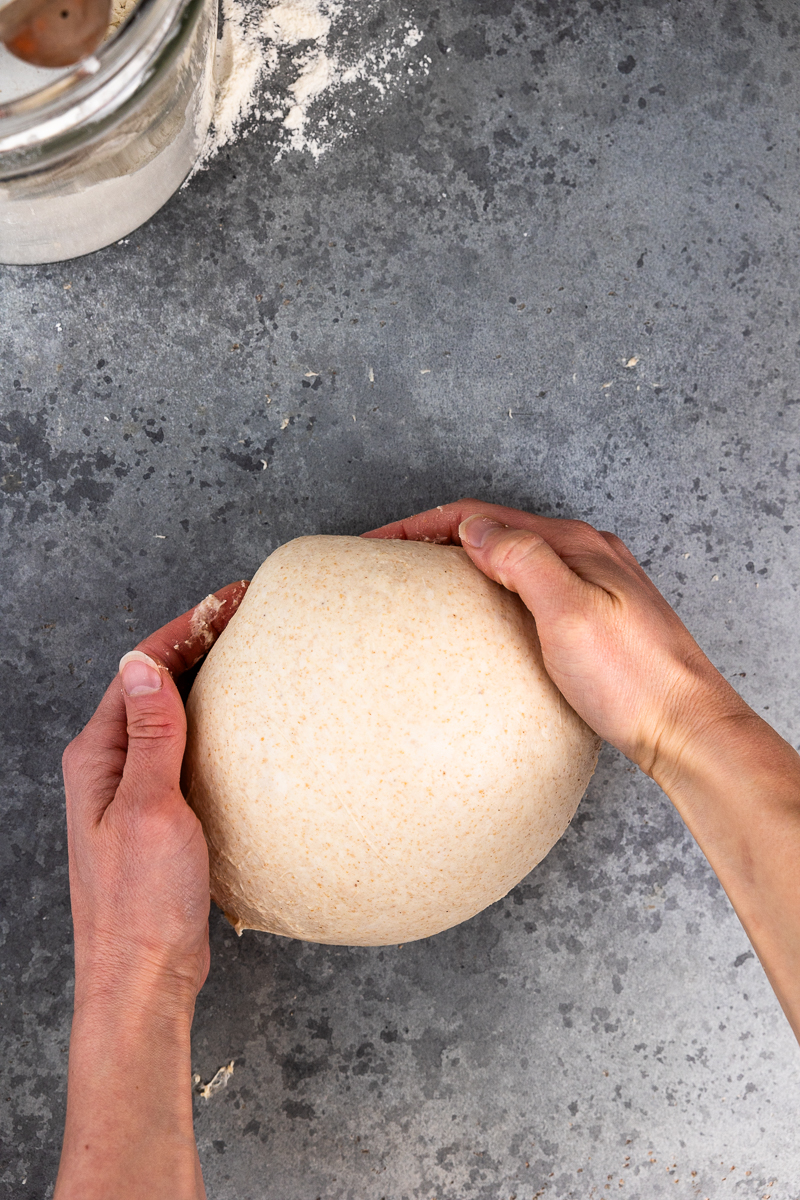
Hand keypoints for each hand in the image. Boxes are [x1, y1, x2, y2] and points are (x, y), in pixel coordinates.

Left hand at [56, 581, 247, 1199]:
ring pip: (173, 717)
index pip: (141, 669)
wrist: (144, 977)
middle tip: (251, 615)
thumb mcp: (151, 809)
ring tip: (254, 655)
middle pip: (156, 684)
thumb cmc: (142, 902)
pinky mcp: (161, 815)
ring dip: (209, 682)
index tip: (229, 600)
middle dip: (200, 643)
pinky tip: (248, 728)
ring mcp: (134, 791)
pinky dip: (216, 726)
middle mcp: (109, 766)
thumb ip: (152, 736)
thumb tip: (145, 663)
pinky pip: (187, 752)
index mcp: (98, 756)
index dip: (185, 628)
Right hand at [365, 501, 799, 1043]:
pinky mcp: (594, 622)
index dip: (421, 524)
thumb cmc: (634, 680)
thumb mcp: (570, 613)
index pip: (481, 517)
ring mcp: (592, 588)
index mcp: (575, 546)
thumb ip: (524, 561)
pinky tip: (481, 616)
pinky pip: (530, 588)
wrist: (687, 730)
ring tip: (423, 583)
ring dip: (464, 562)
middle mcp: (585, 557)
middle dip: (437, 537)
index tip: (376, 541)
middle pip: (495, 531)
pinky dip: (491, 588)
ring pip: (512, 559)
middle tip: (389, 558)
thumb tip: (475, 528)